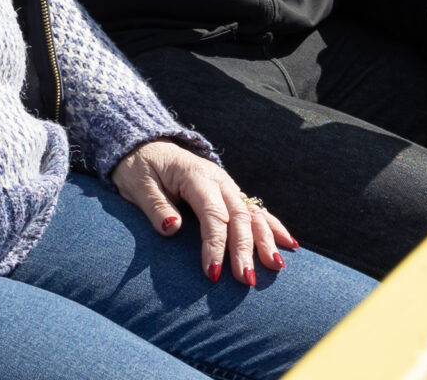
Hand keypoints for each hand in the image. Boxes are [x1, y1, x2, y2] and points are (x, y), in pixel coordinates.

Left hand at [110, 140, 297, 286]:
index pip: (212, 214)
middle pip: (238, 216)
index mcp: (195, 176)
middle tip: (246, 280)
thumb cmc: (139, 168)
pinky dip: (273, 226)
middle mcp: (217, 180)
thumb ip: (155, 206)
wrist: (145, 146)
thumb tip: (172, 228)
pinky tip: (289, 244)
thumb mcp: (137, 185)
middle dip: (245, 249)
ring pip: (252, 214)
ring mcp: (226, 186)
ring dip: (265, 240)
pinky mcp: (229, 194)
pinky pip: (255, 210)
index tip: (214, 274)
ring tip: (276, 267)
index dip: (215, 245)